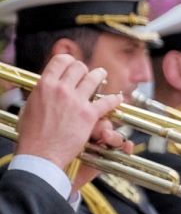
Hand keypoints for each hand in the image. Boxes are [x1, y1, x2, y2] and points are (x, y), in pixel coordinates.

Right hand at [17, 54, 126, 170]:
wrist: (40, 153)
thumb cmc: (33, 134)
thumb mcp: (30, 106)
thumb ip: (42, 94)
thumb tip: (47, 87)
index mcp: (44, 85)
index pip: (60, 61)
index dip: (69, 61)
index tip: (72, 64)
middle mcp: (61, 89)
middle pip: (79, 67)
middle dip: (84, 69)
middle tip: (87, 73)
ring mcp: (76, 101)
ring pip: (94, 78)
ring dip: (100, 75)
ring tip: (102, 75)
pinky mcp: (89, 114)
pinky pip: (107, 101)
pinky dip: (115, 99)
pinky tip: (118, 98)